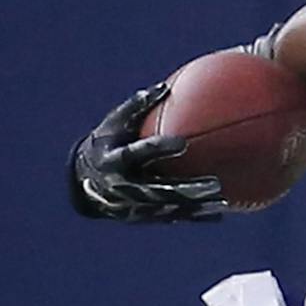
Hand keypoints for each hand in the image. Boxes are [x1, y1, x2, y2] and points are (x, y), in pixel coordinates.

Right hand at [69, 82, 224, 222]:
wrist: (83, 180)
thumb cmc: (107, 142)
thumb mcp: (114, 123)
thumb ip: (137, 107)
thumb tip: (164, 87)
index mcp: (115, 159)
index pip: (139, 154)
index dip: (159, 149)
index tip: (182, 143)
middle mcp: (123, 186)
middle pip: (158, 190)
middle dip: (185, 189)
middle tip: (213, 183)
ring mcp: (133, 205)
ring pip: (168, 208)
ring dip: (195, 207)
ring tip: (222, 203)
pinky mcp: (142, 216)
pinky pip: (171, 217)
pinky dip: (194, 216)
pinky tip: (218, 214)